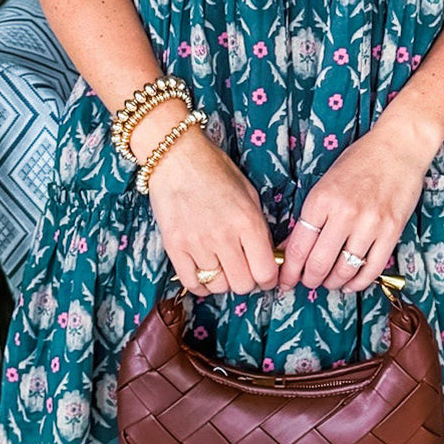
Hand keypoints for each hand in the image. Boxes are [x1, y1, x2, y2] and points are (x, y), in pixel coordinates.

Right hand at [146, 131, 278, 298]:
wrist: (176, 156)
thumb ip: (259, 227)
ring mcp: (197, 244)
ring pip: (218, 287)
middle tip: (243, 268)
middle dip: (247, 280)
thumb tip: (267, 256)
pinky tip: (204, 270)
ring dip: (223, 280)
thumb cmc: (215, 170)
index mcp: (247, 221)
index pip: (266, 272)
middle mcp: (224, 236)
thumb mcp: (249, 193)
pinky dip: (201, 284)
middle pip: (242, 285)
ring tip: (222, 264)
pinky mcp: (174, 247)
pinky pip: (192, 283)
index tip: (265, 274)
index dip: (269, 279)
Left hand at [276, 122, 429, 294]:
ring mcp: (370, 224)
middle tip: (307, 282)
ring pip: (345, 270)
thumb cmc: (360, 161)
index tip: (285, 279)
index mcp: (322, 199)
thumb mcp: (326, 182)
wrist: (398, 146)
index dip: (289, 270)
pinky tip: (351, 283)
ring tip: (329, 282)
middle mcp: (344, 213)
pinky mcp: (391, 231)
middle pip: (319, 263)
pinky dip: (359, 282)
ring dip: (333, 283)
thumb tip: (294, 247)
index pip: (298, 246)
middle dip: (309, 280)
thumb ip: (312, 215)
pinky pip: (372, 269)